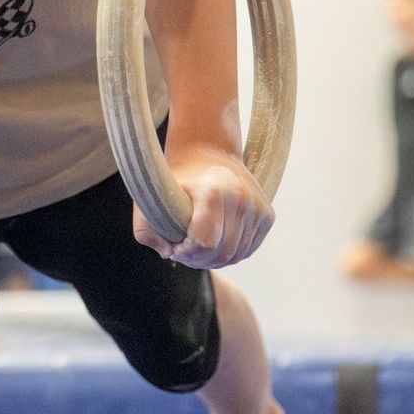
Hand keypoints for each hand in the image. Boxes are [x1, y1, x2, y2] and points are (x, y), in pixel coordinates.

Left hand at [133, 144, 274, 268]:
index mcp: (213, 192)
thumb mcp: (151, 198)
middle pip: (221, 253)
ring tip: (197, 248)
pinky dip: (230, 254)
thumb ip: (145, 230)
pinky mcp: (267, 215)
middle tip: (184, 252)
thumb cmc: (177, 177)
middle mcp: (241, 198)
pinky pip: (247, 250)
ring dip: (214, 260)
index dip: (187, 253)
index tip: (175, 246)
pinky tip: (214, 243)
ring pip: (236, 256)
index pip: (205, 243)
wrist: (209, 152)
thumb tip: (167, 254)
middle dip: (198, 260)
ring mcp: (257, 207)